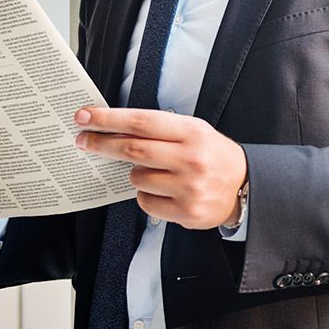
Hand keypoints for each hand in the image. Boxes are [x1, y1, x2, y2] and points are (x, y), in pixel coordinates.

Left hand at [74, 107, 245, 229]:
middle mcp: (191, 159)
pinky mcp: (186, 212)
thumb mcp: (194, 131)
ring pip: (137, 178)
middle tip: (83, 140)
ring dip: (136, 174)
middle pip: (132, 150)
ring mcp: (189, 187)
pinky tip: (164, 191)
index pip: (141, 123)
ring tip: (155, 172)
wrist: (245, 187)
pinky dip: (147, 195)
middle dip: (102, 144)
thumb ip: (159, 130)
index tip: (85, 116)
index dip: (108, 119)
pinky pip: (146, 202)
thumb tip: (113, 129)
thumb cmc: (213, 155)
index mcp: (192, 133)